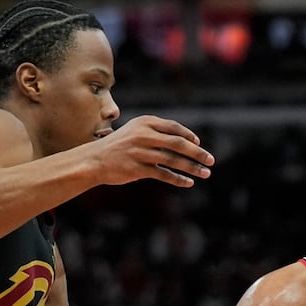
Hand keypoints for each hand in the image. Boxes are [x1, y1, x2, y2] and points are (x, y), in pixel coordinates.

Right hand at [91, 116, 213, 187]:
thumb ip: (157, 134)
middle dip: (198, 153)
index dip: (189, 136)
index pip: (174, 128)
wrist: (94, 159)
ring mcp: (141, 152)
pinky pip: (163, 175)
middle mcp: (144, 135)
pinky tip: (189, 183)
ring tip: (206, 173)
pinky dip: (178, 179)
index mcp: (145, 122)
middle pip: (178, 143)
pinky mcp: (137, 169)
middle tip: (211, 160)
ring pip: (173, 160)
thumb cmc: (118, 146)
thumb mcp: (136, 132)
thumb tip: (185, 141)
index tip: (199, 144)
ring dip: (192, 168)